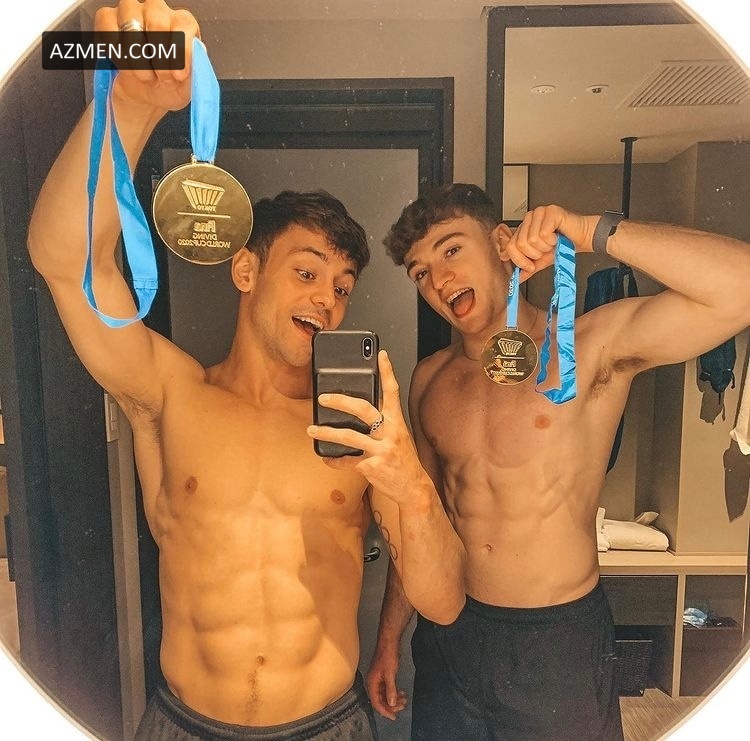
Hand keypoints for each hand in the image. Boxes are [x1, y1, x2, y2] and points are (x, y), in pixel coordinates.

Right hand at [95, 0, 199, 111]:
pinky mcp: (109, 18)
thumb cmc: (171, 86)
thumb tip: (194, 58)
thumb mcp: (189, 87)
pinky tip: (125, 65)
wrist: (147, 96)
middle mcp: (159, 11)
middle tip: (162, 77)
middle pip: (157, 17)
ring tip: (145, 76)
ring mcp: (132, 12)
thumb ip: (196, 72)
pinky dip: (116, 50)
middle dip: (159, 56)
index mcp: (183, 25)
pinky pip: (107, 23)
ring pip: (130, 20)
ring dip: (137, 56)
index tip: (179, 76)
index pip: (184, 24)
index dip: (181, 51)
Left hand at [307, 350, 430, 507]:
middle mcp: (390, 433)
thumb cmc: (402, 460)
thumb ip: (383, 423)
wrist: (413, 488)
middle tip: (323, 398)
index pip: (393, 391)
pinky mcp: (372, 467)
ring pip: (349, 436)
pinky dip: (334, 460)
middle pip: (363, 409)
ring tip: (312, 430)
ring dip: (327, 432)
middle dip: (341, 402)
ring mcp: (381, 450)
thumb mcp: (398, 437)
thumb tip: (358, 410)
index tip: (380, 354)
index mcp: (397, 422)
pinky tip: (326, 458)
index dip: (387, 371)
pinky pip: (348, 461)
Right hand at [366, 644, 407, 720]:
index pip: (376, 702)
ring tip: (404, 700)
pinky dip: (394, 692)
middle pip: (380, 700)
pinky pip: (387, 688)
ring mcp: (378, 679)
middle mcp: (373, 682)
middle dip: (391, 705)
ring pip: (385, 694)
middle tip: (402, 706)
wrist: (389, 642)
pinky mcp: (383, 675)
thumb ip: (391, 690)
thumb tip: (391, 704)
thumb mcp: (390, 674)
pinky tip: (401, 693)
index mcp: (371, 683)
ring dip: (394, 699)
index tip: (394, 717)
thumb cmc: (388, 656)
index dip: (385, 711)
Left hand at [501, 204, 590, 281]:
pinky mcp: (550, 211)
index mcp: (524, 228)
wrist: (582, 238)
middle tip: (546, 250)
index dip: (520, 260)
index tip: (531, 265)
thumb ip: (528, 268)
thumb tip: (517, 279)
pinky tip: (558, 236)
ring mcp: (539, 212)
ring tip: (553, 242)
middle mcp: (529, 218)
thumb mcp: (541, 260)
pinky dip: (553, 240)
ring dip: (546, 247)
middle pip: (520, 244)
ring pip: (532, 239)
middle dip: (536, 253)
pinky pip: (544, 233)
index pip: (510, 246)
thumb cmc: (563, 245)